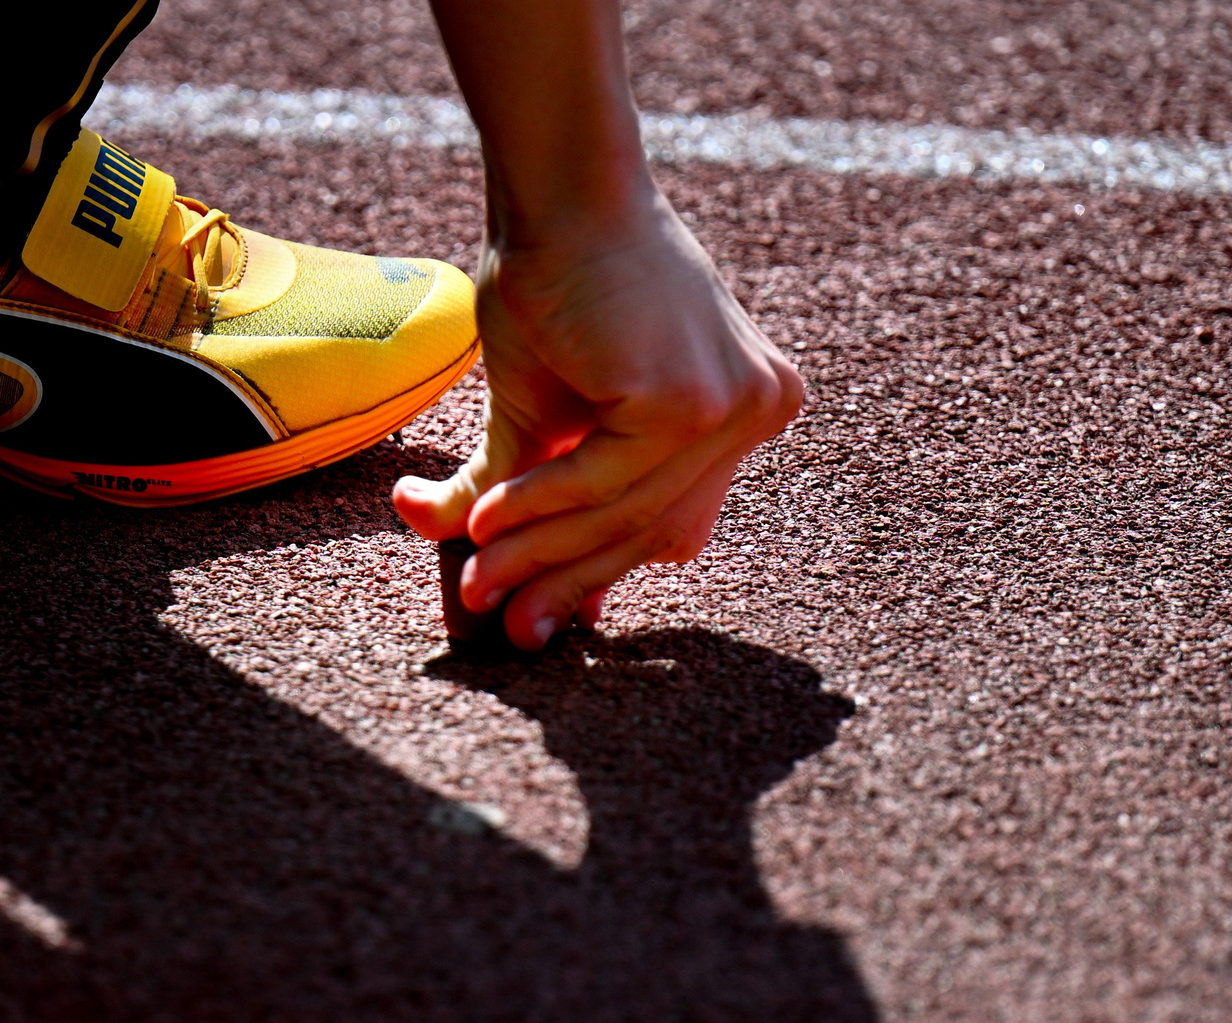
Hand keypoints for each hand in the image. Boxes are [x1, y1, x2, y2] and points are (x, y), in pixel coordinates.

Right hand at [393, 193, 802, 650]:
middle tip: (496, 623)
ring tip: (472, 583)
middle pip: (651, 526)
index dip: (596, 573)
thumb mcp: (538, 406)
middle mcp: (760, 411)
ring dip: (537, 554)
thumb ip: (524, 488)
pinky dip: (538, 507)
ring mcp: (739, 408)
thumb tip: (472, 574)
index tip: (533, 619)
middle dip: (563, 581)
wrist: (561, 190)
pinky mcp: (697, 404)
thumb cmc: (553, 277)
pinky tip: (484, 529)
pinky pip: (604, 483)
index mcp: (744, 411)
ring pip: (623, 515)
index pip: (669, 519)